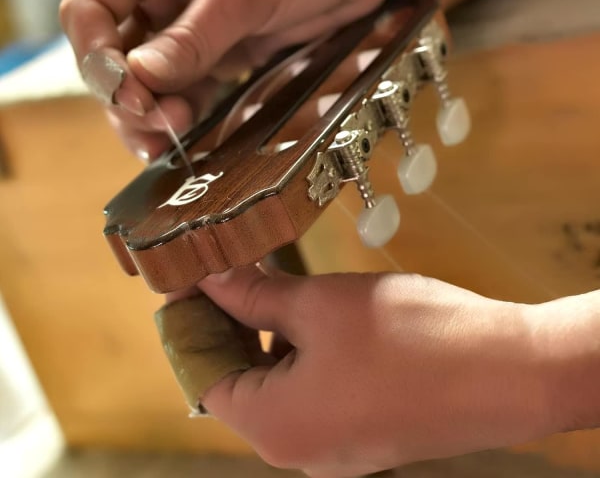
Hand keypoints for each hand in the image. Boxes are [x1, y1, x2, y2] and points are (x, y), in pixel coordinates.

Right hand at [59, 0, 429, 158]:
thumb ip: (194, 35)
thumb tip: (141, 79)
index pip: (89, 11)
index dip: (97, 57)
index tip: (130, 91)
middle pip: (114, 56)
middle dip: (126, 95)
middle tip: (159, 122)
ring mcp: (194, 28)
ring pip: (149, 82)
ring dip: (153, 114)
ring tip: (173, 135)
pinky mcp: (225, 54)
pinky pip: (190, 90)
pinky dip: (185, 115)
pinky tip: (187, 135)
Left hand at [197, 267, 559, 476]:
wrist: (509, 370)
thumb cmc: (407, 337)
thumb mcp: (318, 304)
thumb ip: (255, 295)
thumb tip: (211, 279)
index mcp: (274, 426)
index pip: (204, 377)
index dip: (190, 327)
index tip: (188, 285)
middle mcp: (300, 450)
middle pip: (241, 383)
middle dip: (230, 328)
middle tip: (228, 275)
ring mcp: (337, 448)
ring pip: (280, 385)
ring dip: (268, 337)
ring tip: (271, 287)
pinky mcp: (366, 433)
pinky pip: (314, 394)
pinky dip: (302, 355)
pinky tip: (313, 316)